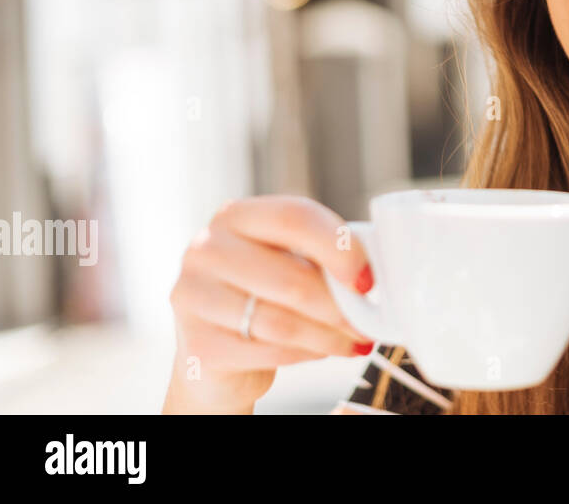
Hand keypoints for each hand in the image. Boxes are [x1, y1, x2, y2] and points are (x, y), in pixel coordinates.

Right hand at [162, 195, 374, 413]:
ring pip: (281, 322)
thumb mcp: (289, 259)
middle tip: (368, 322)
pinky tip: (322, 351)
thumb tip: (375, 275)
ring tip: (354, 340)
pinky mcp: (197, 344)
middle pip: (292, 277)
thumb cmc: (264, 292)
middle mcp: (206, 248)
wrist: (216, 346)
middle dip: (340, 307)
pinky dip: (306, 355)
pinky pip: (268, 352)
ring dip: (329, 336)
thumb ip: (322, 257)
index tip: (368, 280)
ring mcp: (193, 296)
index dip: (339, 247)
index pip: (295, 217)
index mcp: (236, 215)